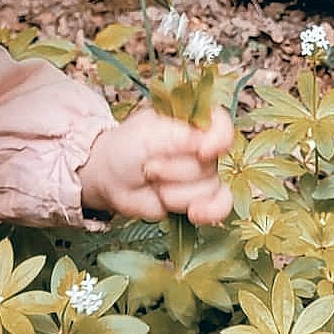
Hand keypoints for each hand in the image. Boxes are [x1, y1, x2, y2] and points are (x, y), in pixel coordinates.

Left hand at [79, 105, 233, 224]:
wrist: (112, 179)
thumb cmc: (127, 148)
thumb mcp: (145, 134)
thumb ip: (176, 136)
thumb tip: (203, 143)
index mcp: (192, 121)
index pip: (221, 125)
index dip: (218, 139)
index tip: (203, 151)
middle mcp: (202, 146)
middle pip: (210, 164)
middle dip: (175, 170)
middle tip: (149, 165)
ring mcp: (202, 173)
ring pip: (210, 187)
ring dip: (177, 191)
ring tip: (154, 182)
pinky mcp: (199, 197)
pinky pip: (221, 206)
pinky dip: (210, 211)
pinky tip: (195, 213)